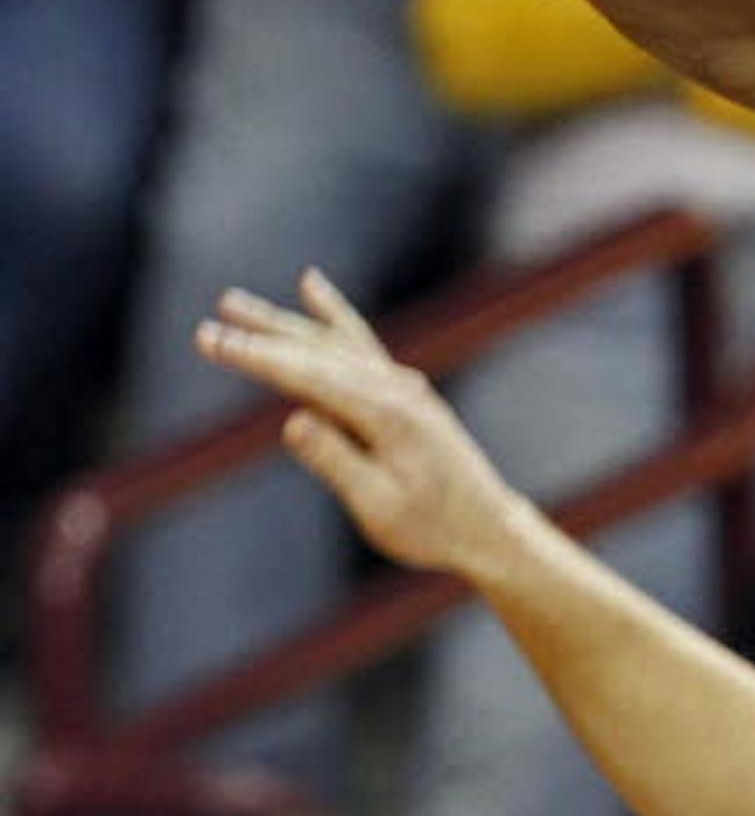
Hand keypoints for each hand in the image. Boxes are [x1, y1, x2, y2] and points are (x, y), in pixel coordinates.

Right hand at [195, 269, 527, 583]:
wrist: (489, 528)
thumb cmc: (432, 527)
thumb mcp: (379, 508)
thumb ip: (337, 462)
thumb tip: (293, 421)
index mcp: (385, 415)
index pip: (307, 376)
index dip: (255, 357)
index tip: (211, 341)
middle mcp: (394, 388)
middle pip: (315, 352)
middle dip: (258, 338)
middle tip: (204, 328)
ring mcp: (402, 384)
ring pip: (333, 341)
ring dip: (284, 322)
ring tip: (233, 303)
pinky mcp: (405, 389)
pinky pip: (361, 342)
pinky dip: (333, 315)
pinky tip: (311, 287)